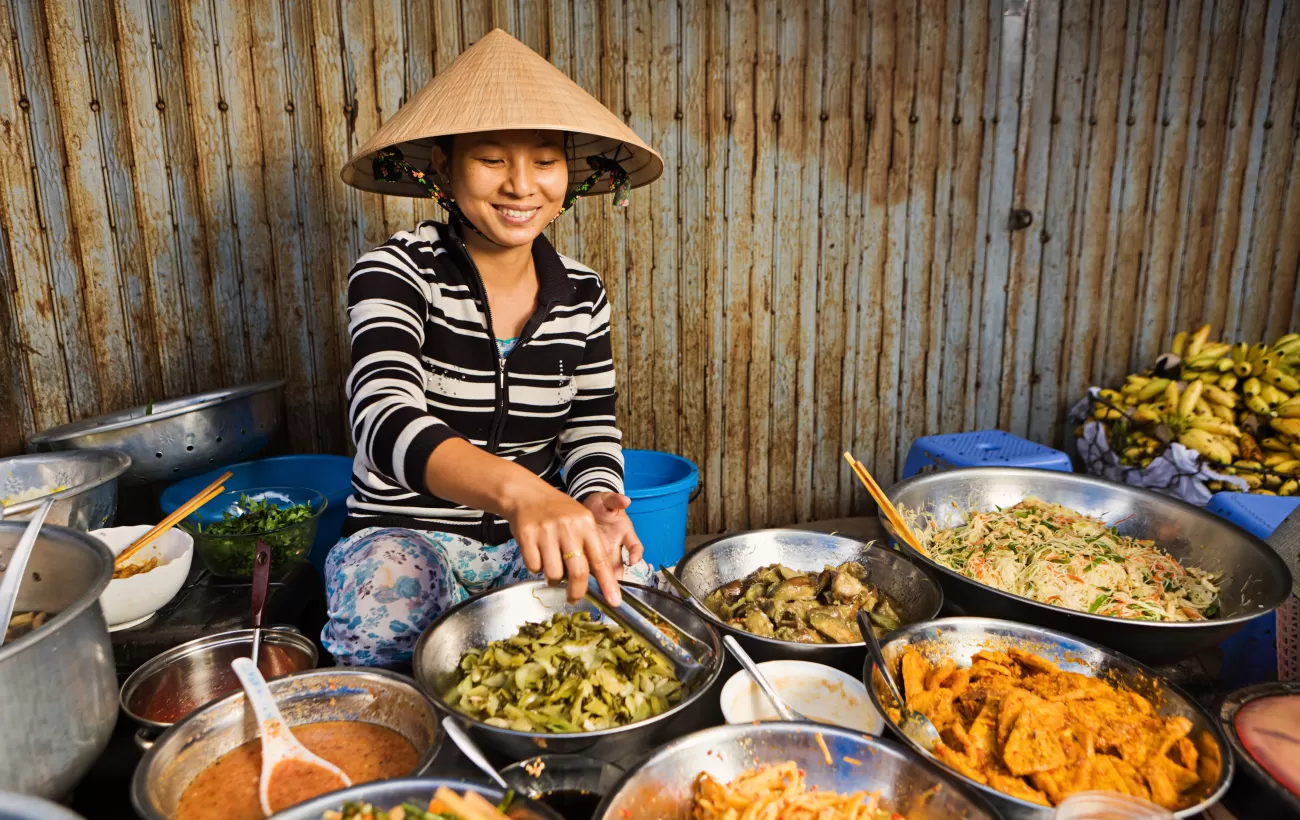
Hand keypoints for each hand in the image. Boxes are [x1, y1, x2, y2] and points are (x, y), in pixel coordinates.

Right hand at [502, 481, 621, 604]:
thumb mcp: (580, 520)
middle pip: (578, 572)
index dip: (608, 584)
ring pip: (554, 574)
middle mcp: (568, 527)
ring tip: (550, 565)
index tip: (614, 602)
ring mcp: (547, 531)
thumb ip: (590, 546)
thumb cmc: (557, 511)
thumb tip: (598, 578)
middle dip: (577, 592)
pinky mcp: (527, 535)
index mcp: (586, 524)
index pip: (600, 560)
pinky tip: (536, 554)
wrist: (526, 494)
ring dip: (553, 578)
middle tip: (573, 598)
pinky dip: (536, 567)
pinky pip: (534, 567)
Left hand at [582, 492, 643, 579]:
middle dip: (614, 578)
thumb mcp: (608, 500)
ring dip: (598, 578)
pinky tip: (574, 578)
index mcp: (624, 534)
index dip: (635, 554)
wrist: (588, 507)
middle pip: (618, 566)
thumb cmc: (602, 505)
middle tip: (608, 585)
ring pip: (602, 571)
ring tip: (590, 584)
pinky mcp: (587, 556)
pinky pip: (586, 568)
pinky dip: (582, 574)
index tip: (633, 560)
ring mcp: (601, 553)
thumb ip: (615, 500)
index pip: (635, 546)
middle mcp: (615, 547)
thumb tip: (625, 500)